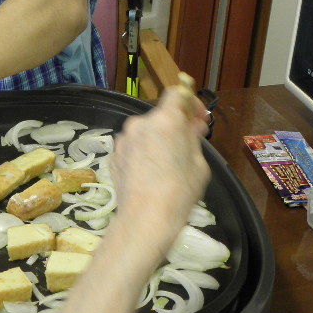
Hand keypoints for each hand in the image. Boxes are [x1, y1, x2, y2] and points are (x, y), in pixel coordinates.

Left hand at [108, 85, 209, 253]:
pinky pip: (133, 147)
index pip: (177, 93)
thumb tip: (193, 126)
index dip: (190, 102)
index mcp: (165, 119)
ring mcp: (124, 139)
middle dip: (174, 126)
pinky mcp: (114, 155)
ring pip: (145, 132)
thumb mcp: (198, 163)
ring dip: (157, 140)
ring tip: (166, 164)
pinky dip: (143, 153)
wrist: (145, 219)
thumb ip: (193, 137)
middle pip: (160, 115)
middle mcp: (140, 123)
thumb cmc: (179, 191)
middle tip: (186, 146)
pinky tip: (150, 174)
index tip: (197, 119)